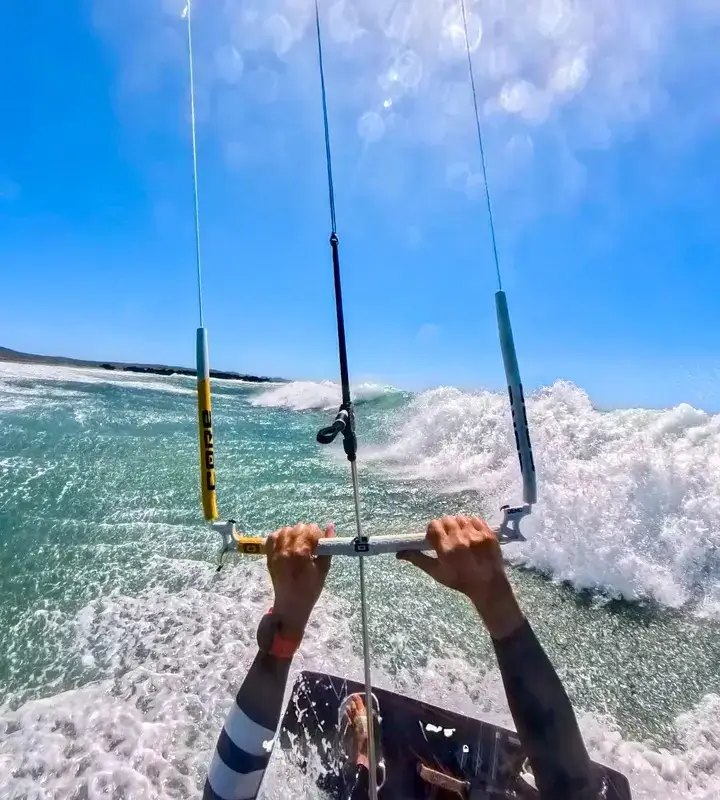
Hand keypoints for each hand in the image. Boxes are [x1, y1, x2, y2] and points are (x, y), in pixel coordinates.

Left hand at [264, 523, 334, 639]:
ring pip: (285, 530)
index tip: (320, 545)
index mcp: (301, 552)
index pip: (311, 529)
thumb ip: (327, 547)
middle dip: (307, 533)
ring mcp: (276, 552)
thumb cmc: (311, 588)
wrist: (291, 604)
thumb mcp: (324, 568)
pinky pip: (272, 537)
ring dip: (294, 533)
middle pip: (298, 527)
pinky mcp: (269, 556)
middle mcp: (286, 549)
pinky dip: (280, 536)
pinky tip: (287, 543)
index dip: (318, 535)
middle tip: (311, 545)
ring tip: (299, 544)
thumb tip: (331, 526)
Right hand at [397, 515, 523, 639]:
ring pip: (460, 518)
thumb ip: (418, 559)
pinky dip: (471, 524)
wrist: (487, 585)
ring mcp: (475, 536)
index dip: (433, 531)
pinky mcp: (488, 534)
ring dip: (458, 525)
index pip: (434, 525)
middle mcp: (460, 539)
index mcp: (446, 548)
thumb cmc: (459, 580)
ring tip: (461, 536)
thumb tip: (399, 554)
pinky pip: (475, 519)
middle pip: (447, 520)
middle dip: (445, 527)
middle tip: (449, 538)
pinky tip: (472, 535)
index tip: (436, 539)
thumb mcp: (436, 572)